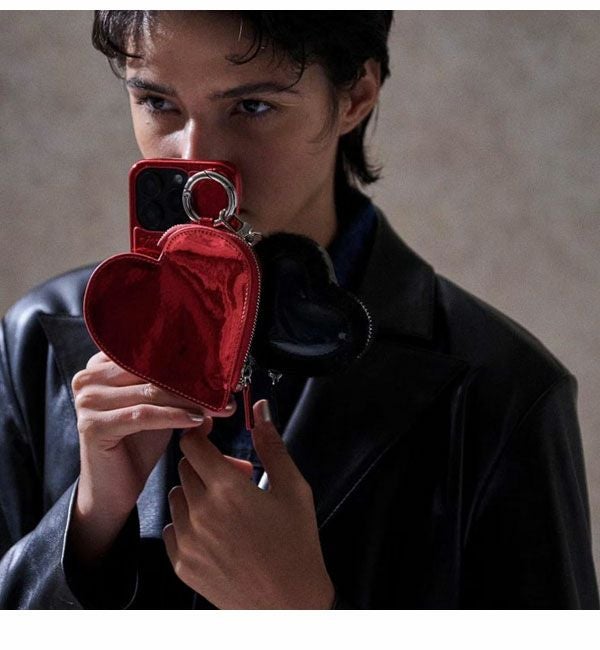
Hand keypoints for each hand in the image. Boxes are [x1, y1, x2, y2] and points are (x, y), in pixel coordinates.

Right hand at [69, 351, 235, 562]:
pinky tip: (197, 421)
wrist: (112, 489)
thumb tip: (218, 375)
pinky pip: (144, 415)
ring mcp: (87, 401)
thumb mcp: (161, 408)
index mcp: (101, 365)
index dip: (187, 362)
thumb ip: (179, 387)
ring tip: (218, 407)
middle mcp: (89, 378)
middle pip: (152, 373)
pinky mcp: (93, 425)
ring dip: (190, 400)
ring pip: (151, 393)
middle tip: (225, 391)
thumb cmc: (136, 444)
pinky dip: (174, 416)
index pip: (150, 354)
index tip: (221, 372)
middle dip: (193, 382)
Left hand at [163, 399, 334, 608]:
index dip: (199, 433)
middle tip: (233, 478)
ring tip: (224, 507)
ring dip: (195, 492)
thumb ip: (272, 445)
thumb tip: (261, 409)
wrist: (290, 605)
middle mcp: (201, 512)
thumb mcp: (293, 489)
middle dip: (206, 465)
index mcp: (228, 489)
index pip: (193, 445)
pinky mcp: (181, 564)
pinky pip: (172, 528)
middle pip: (185, 467)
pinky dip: (187, 522)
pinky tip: (214, 531)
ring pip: (177, 496)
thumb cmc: (296, 545)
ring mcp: (188, 540)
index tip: (208, 433)